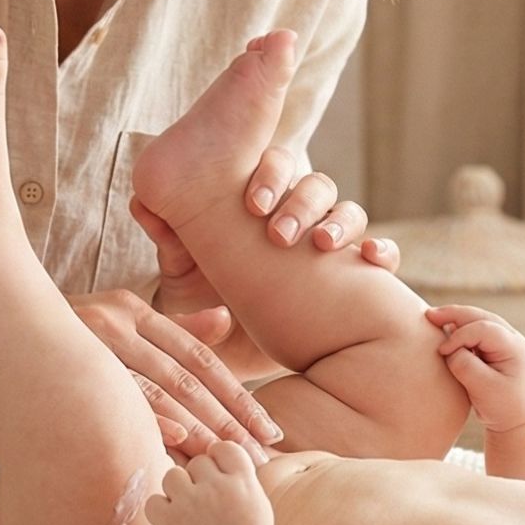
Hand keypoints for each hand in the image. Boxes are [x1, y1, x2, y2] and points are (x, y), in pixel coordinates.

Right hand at [67, 289, 283, 461]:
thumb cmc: (50, 341)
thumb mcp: (111, 325)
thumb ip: (169, 328)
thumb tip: (225, 322)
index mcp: (133, 310)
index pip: (198, 357)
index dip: (236, 393)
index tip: (266, 429)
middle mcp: (116, 321)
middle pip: (186, 376)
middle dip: (227, 418)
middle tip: (260, 454)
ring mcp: (90, 342)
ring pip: (158, 389)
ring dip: (198, 427)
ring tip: (229, 458)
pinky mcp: (66, 365)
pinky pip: (117, 397)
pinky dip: (149, 419)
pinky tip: (177, 441)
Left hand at [128, 161, 399, 378]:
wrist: (225, 356)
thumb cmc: (200, 305)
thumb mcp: (178, 275)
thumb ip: (167, 240)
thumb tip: (143, 203)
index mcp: (259, 204)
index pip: (276, 168)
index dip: (271, 175)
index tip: (253, 203)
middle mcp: (297, 218)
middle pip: (316, 186)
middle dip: (301, 201)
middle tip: (278, 232)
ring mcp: (326, 247)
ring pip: (348, 213)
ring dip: (340, 222)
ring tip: (320, 245)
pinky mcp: (350, 280)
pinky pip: (378, 256)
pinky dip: (381, 251)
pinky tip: (371, 259)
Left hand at [142, 439, 273, 524]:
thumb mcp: (258, 504)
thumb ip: (241, 475)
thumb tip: (220, 448)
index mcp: (244, 483)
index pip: (225, 447)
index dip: (219, 458)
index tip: (219, 475)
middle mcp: (218, 489)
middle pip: (198, 462)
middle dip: (199, 478)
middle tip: (206, 502)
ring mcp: (191, 505)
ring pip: (173, 475)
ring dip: (178, 490)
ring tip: (188, 510)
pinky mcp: (168, 522)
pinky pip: (155, 500)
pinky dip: (160, 511)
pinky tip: (174, 523)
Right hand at [424, 305, 524, 432]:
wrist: (519, 422)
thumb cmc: (503, 408)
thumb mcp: (483, 389)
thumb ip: (465, 366)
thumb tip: (448, 349)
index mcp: (515, 348)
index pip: (483, 329)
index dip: (459, 336)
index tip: (441, 352)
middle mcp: (514, 340)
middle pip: (481, 317)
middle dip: (454, 314)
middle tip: (429, 315)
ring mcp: (507, 342)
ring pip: (479, 320)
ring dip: (457, 319)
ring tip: (434, 319)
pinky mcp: (498, 348)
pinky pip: (478, 331)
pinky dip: (461, 329)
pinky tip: (445, 331)